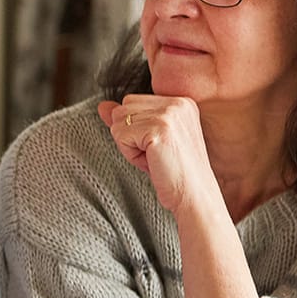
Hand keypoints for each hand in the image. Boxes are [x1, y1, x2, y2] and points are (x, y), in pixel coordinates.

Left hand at [97, 95, 216, 214]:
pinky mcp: (159, 128)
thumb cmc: (172, 172)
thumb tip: (102, 105)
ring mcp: (169, 113)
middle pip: (122, 108)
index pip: (131, 101)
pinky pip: (121, 135)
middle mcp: (177, 102)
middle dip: (129, 135)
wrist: (194, 196)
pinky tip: (151, 161)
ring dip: (128, 145)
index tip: (156, 147)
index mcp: (180, 101)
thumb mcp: (148, 140)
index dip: (134, 129)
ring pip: (118, 121)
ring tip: (153, 157)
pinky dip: (129, 153)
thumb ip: (128, 119)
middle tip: (153, 154)